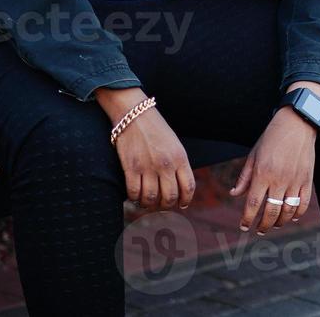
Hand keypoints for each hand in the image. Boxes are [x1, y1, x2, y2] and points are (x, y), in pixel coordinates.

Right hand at [98, 87, 195, 210]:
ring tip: (146, 201)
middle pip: (170, 197)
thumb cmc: (155, 130)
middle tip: (161, 204)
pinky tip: (135, 195)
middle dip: (166, 205)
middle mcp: (166, 164)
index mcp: (180, 157)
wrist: (135, 114)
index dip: (186, 200)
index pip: (188, 187)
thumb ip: (178, 164)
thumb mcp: (174, 144)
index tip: (181, 204)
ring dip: (149, 204)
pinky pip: (134, 192)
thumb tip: (180, 187)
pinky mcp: (131, 167)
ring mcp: (148, 167)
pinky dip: (134, 198)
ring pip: (151, 198)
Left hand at [230, 81, 319, 233]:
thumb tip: (234, 194)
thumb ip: (244, 177)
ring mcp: (295, 180)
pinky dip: (298, 213)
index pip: (253, 203)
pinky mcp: (308, 179)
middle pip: (271, 211)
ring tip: (274, 225)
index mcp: (262, 173)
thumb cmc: (272, 137)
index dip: (247, 219)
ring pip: (288, 211)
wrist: (297, 123)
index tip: (244, 227)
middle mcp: (279, 179)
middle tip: (259, 231)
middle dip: (263, 225)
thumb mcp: (254, 154)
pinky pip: (303, 203)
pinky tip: (292, 216)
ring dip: (280, 222)